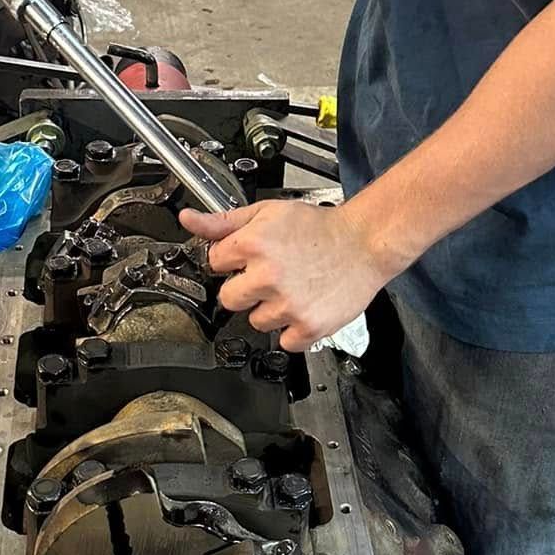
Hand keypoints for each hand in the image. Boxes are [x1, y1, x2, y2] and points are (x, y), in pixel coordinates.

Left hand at [179, 199, 393, 352]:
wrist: (365, 242)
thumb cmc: (319, 228)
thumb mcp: (267, 213)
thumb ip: (223, 222)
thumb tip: (189, 221)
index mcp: (254, 244)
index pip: (215, 262)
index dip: (232, 260)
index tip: (249, 258)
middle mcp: (268, 276)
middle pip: (229, 298)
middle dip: (245, 288)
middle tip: (271, 275)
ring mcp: (288, 305)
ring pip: (256, 321)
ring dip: (270, 309)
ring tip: (293, 289)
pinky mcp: (308, 327)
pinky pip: (284, 341)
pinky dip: (293, 330)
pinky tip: (304, 306)